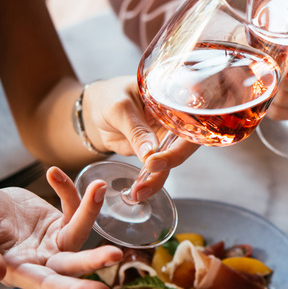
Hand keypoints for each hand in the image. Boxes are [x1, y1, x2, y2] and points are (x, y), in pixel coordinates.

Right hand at [0, 167, 122, 288]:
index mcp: (19, 272)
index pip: (50, 285)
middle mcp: (42, 261)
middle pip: (74, 265)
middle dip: (95, 260)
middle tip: (116, 255)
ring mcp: (53, 241)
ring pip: (79, 231)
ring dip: (90, 211)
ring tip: (99, 188)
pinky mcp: (59, 221)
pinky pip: (72, 207)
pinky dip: (68, 191)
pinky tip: (53, 173)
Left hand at [82, 76, 199, 199]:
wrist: (96, 108)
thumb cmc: (110, 96)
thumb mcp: (120, 108)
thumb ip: (136, 129)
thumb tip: (151, 154)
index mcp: (176, 102)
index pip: (190, 124)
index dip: (180, 143)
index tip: (156, 159)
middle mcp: (178, 121)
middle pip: (185, 146)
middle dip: (169, 164)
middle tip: (149, 173)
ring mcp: (168, 139)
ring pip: (172, 162)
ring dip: (158, 179)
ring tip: (139, 192)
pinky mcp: (158, 153)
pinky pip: (159, 170)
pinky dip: (150, 182)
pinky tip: (138, 191)